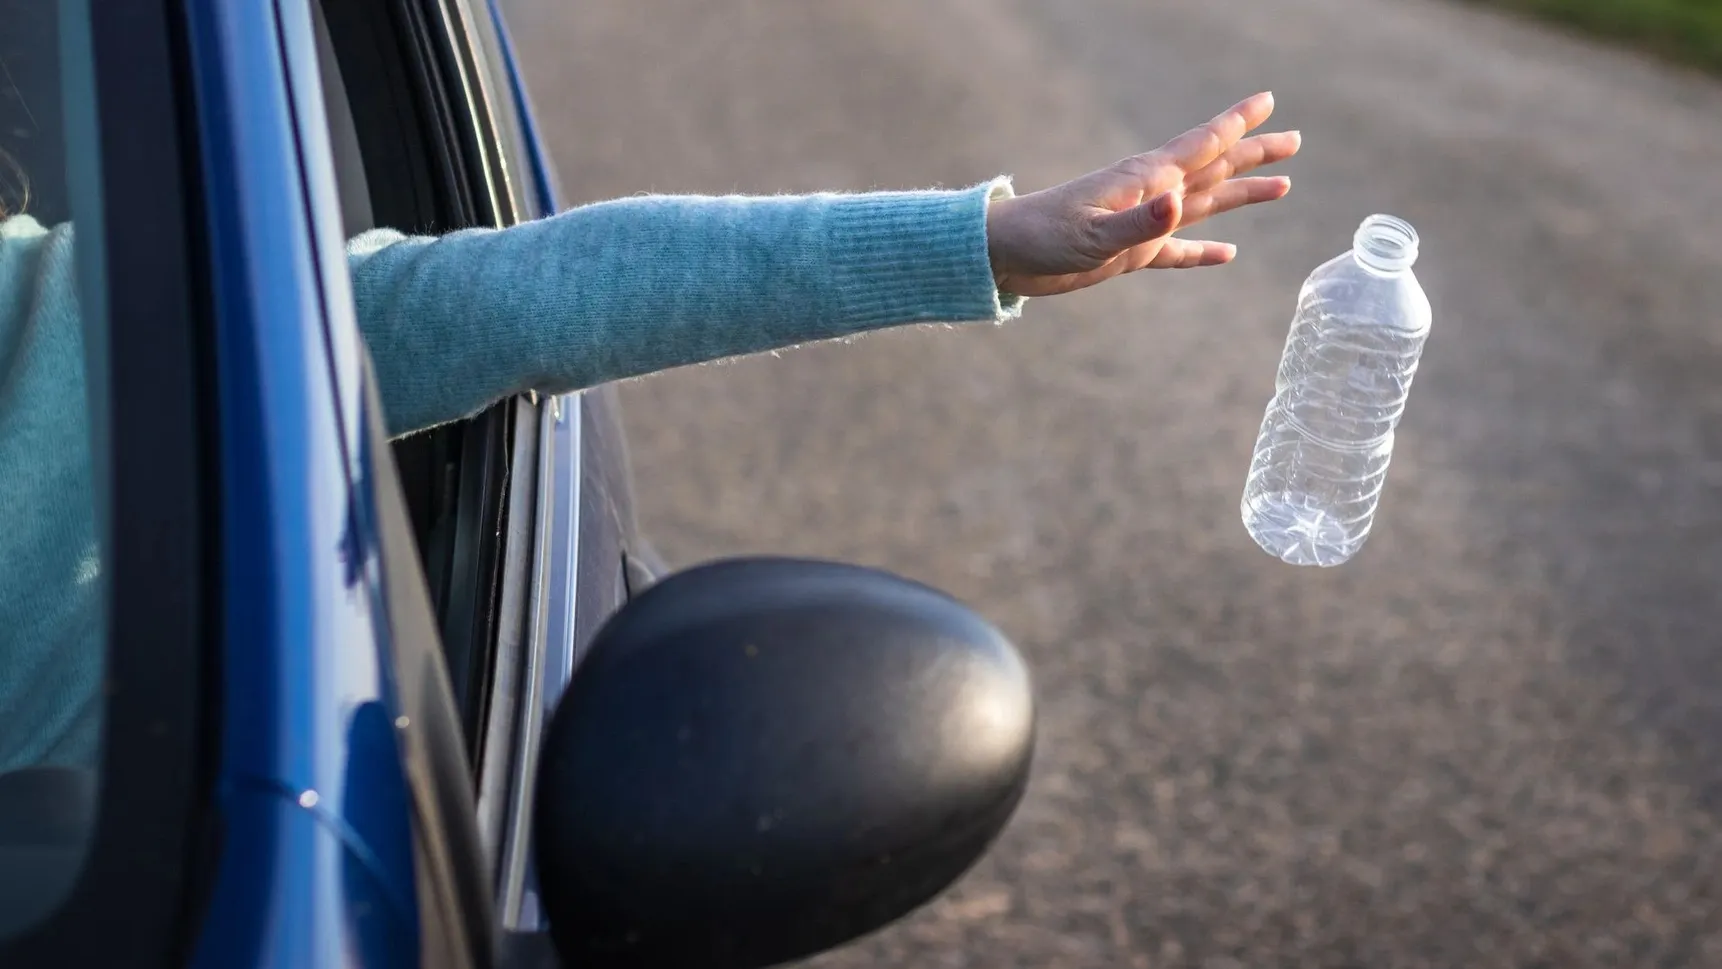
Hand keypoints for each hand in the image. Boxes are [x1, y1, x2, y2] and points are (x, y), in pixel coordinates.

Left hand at [985, 92, 1299, 297]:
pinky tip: (1228, 254)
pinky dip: (1203, 252)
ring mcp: (1142, 224)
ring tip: (1282, 186)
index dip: (1236, 125)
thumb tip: (1181, 204)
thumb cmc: (1041, 238)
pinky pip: (1178, 251)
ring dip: (1241, 195)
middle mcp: (1150, 196)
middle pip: (1214, 168)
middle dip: (1253, 154)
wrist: (1003, 256)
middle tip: (1294, 139)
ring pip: (1205, 205)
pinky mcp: (1129, 253)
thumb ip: (1139, 222)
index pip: (1201, 146)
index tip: (1268, 101)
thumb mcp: (1092, 235)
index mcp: (1144, 180)